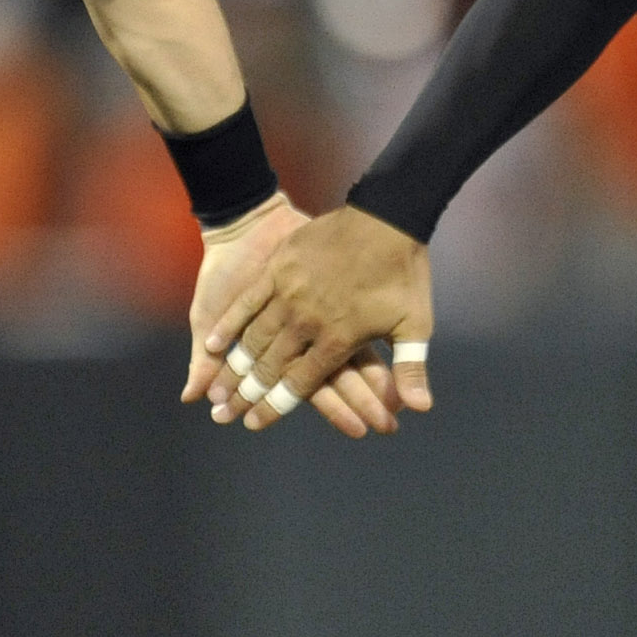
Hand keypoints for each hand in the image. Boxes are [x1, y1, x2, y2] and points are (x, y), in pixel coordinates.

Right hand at [207, 205, 433, 432]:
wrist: (386, 213)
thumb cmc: (403, 272)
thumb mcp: (415, 323)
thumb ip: (409, 368)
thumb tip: (421, 409)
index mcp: (339, 338)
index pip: (301, 384)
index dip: (274, 406)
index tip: (252, 423)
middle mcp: (309, 320)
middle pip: (271, 365)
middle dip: (246, 393)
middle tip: (224, 413)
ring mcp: (290, 293)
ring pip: (256, 338)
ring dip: (235, 365)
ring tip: (218, 387)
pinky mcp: (279, 268)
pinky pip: (249, 302)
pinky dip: (231, 324)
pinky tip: (215, 343)